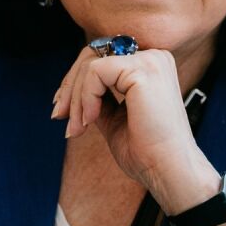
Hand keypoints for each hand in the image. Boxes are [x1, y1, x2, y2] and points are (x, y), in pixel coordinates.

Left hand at [52, 45, 217, 211]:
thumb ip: (98, 98)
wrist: (167, 171)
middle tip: (59, 116)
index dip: (75, 81)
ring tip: (77, 127)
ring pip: (90, 64)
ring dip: (75, 97)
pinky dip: (85, 97)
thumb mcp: (113, 118)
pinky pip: (95, 72)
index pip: (102, 58)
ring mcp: (150, 60)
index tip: (63, 109)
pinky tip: (91, 119)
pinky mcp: (142, 70)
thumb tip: (67, 92)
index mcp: (150, 66)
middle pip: (92, 55)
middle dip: (69, 87)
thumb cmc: (146, 152)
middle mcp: (153, 57)